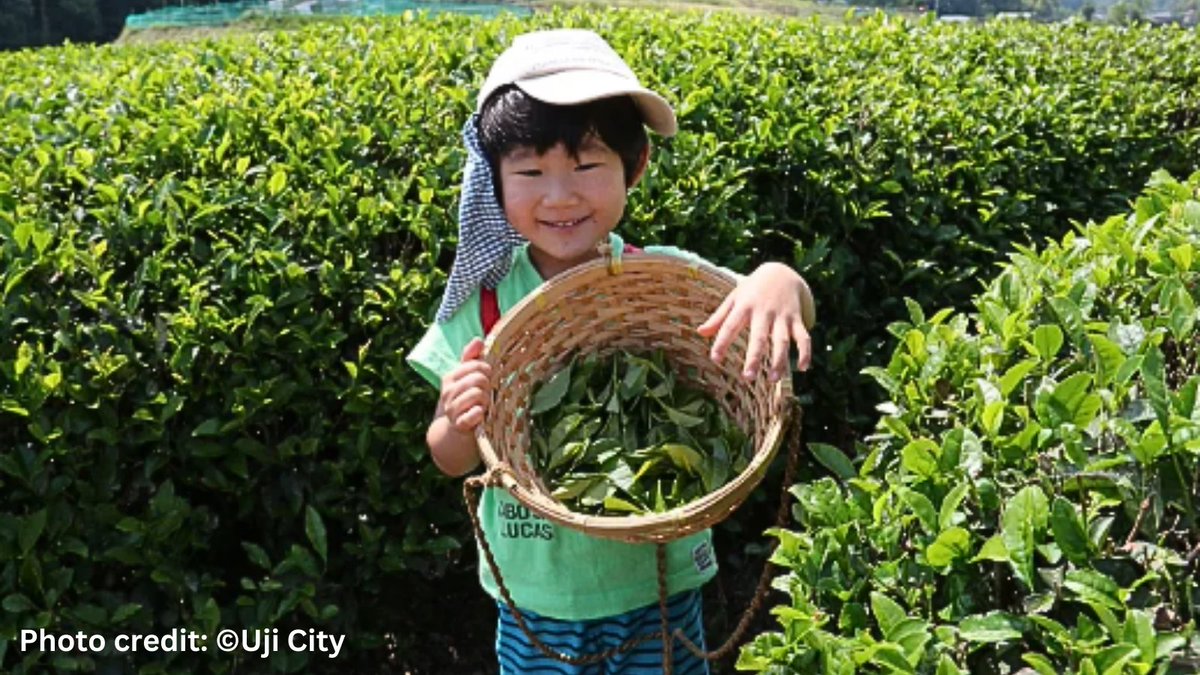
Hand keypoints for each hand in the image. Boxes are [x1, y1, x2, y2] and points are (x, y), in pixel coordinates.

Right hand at [438, 338, 491, 431]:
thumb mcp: (466, 377)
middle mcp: (447, 392)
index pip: (474, 365)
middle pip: (479, 379)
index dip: (487, 370)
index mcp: (449, 378)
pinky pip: (474, 414)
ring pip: (478, 395)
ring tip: (484, 403)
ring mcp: (452, 409)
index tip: (488, 376)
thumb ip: (471, 358)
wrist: (455, 427)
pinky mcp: (459, 423)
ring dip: (486, 400)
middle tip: (487, 392)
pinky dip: (480, 413)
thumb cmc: (465, 397)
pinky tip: (480, 413)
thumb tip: (478, 340)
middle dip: (488, 385)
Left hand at [697, 262, 814, 380]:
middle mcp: (764, 312)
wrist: (781, 271)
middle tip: (748, 378)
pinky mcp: (797, 319)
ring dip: (780, 360)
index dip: (722, 342)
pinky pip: (803, 337)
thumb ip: (718, 317)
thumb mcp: (734, 298)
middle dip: (754, 358)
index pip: (731, 326)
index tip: (715, 359)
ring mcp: (782, 316)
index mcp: (745, 306)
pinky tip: (803, 368)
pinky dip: (805, 352)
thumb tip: (700, 332)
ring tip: (774, 379)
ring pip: (782, 340)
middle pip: (759, 337)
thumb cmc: (752, 289)